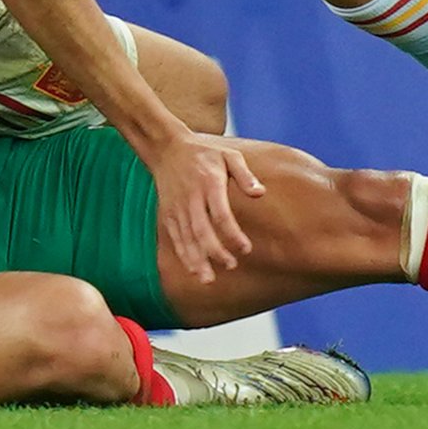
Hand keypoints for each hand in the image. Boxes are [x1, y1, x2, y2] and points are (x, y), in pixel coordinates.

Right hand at [142, 129, 265, 283]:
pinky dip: (184, 255)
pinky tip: (194, 271)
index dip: (232, 234)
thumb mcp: (229, 155)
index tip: (246, 249)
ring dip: (196, 259)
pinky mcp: (168, 214)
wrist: (167, 149)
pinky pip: (176, 237)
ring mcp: (177, 207)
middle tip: (231, 265)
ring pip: (186, 238)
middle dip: (214, 251)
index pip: (220, 214)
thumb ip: (245, 175)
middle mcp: (191, 197)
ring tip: (208, 279)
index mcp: (208, 183)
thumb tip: (260, 194)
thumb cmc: (205, 153)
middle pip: (201, 229)